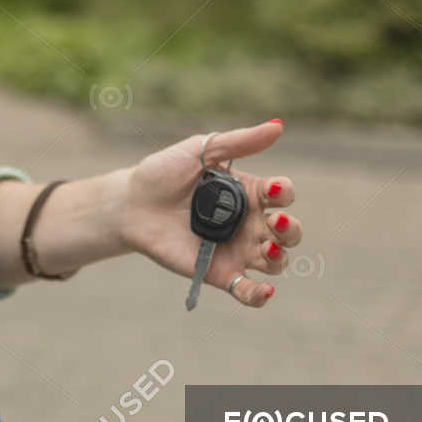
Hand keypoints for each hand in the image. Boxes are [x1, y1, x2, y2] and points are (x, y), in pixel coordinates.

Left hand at [116, 120, 298, 307]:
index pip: (282, 194)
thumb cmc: (164, 172)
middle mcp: (249, 222)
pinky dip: (259, 296)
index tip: (271, 188)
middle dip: (291, 229)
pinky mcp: (218, 272)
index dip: (284, 192)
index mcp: (250, 192)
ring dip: (278, 257)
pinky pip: (246, 291)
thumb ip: (238, 141)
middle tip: (276, 222)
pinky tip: (264, 291)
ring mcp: (235, 249)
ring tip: (265, 247)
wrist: (130, 203)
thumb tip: (278, 125)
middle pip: (287, 232)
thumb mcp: (201, 150)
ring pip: (274, 261)